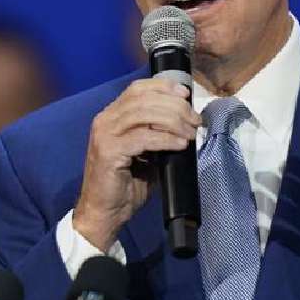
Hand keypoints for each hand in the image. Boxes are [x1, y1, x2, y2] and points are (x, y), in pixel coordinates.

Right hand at [74, 78, 199, 250]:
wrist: (104, 213)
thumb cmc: (125, 185)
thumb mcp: (144, 153)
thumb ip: (156, 133)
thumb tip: (185, 122)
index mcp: (111, 116)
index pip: (137, 89)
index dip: (163, 87)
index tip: (186, 94)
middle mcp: (105, 120)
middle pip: (143, 98)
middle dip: (175, 106)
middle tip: (195, 120)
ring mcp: (105, 135)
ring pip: (144, 114)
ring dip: (173, 121)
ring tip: (190, 133)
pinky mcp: (109, 151)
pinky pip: (143, 138)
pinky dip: (165, 139)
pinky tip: (180, 145)